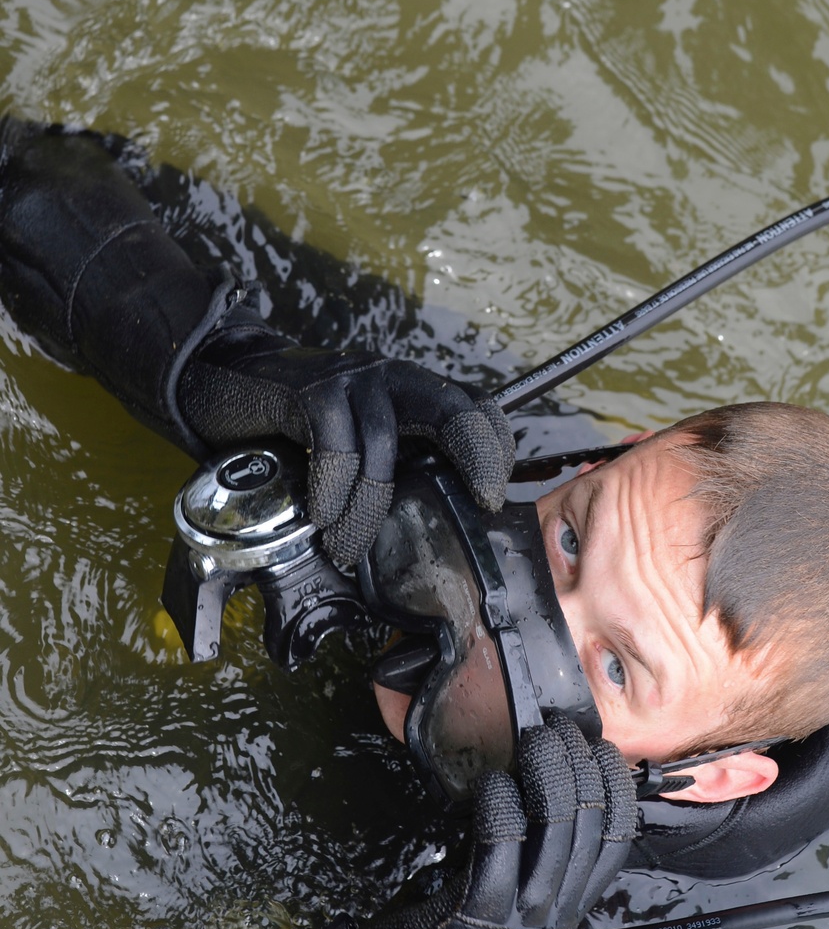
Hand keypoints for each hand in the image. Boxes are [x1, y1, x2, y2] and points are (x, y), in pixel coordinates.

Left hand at [153, 715, 634, 928]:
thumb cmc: (453, 927)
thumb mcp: (512, 892)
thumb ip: (535, 849)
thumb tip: (548, 777)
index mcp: (571, 905)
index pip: (619, 839)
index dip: (616, 785)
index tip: (599, 746)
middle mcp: (555, 912)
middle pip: (588, 823)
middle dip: (578, 763)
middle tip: (558, 728)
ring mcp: (519, 916)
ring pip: (553, 828)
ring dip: (543, 771)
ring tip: (532, 739)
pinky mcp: (477, 912)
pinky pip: (499, 843)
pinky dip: (497, 802)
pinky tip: (490, 782)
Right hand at [179, 315, 515, 566]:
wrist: (235, 379)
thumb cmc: (306, 424)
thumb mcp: (362, 441)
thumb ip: (394, 466)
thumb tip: (423, 530)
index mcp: (413, 392)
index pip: (476, 407)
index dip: (494, 446)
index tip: (493, 493)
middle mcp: (393, 379)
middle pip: (455, 408)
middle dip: (476, 454)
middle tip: (482, 503)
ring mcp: (355, 381)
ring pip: (382, 449)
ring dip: (368, 509)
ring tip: (348, 550)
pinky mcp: (314, 390)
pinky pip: (335, 446)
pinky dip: (331, 489)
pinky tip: (322, 518)